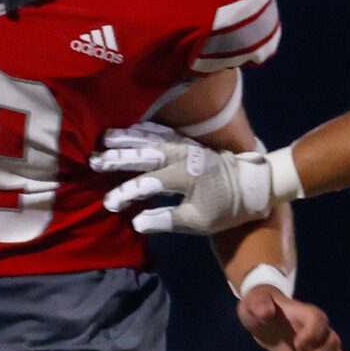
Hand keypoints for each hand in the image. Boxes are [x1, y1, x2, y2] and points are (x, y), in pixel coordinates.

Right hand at [96, 124, 284, 234]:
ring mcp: (186, 147)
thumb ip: (166, 220)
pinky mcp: (190, 143)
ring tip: (104, 138)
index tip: (108, 203)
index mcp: (183, 178)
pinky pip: (163, 133)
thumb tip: (136, 221)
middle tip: (93, 160)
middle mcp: (182, 157)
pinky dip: (146, 129)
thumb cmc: (227, 208)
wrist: (256, 184)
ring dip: (127, 138)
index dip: (125, 193)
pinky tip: (133, 128)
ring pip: (151, 139)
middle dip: (117, 158)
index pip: (145, 184)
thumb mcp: (198, 222)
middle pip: (144, 155)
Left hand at [238, 285, 342, 350]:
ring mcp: (319, 344)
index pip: (318, 320)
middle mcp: (318, 328)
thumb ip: (259, 304)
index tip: (297, 346)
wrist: (263, 316)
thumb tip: (266, 313)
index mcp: (305, 312)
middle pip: (332, 342)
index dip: (312, 334)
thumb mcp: (253, 301)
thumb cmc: (259, 306)